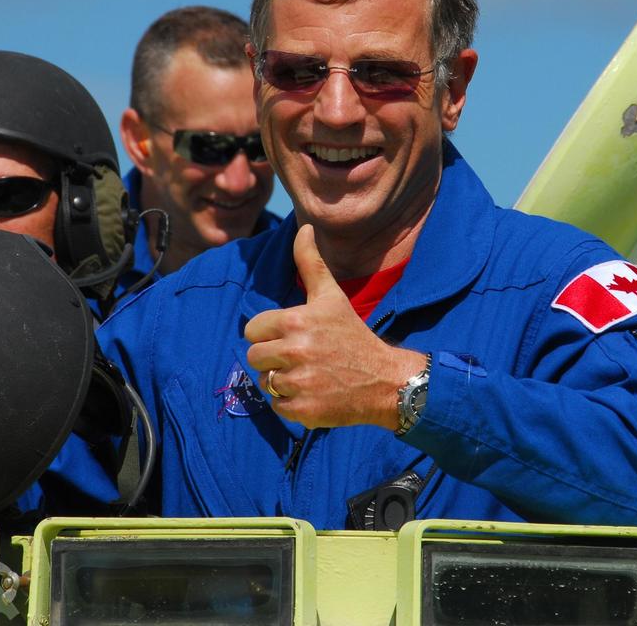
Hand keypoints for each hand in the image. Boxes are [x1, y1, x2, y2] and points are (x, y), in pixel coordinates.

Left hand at [244, 224, 426, 429]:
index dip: (269, 333)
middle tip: (300, 356)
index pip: (252, 330)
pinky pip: (277, 406)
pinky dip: (291, 403)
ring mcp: (299, 382)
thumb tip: (303, 227)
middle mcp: (295, 351)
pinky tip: (313, 392)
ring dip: (282, 381)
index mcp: (296, 321)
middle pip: (254, 357)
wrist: (385, 380)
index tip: (291, 335)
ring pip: (264, 382)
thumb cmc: (352, 334)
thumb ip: (310, 263)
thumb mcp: (331, 296)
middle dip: (273, 357)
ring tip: (308, 374)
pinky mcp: (303, 410)